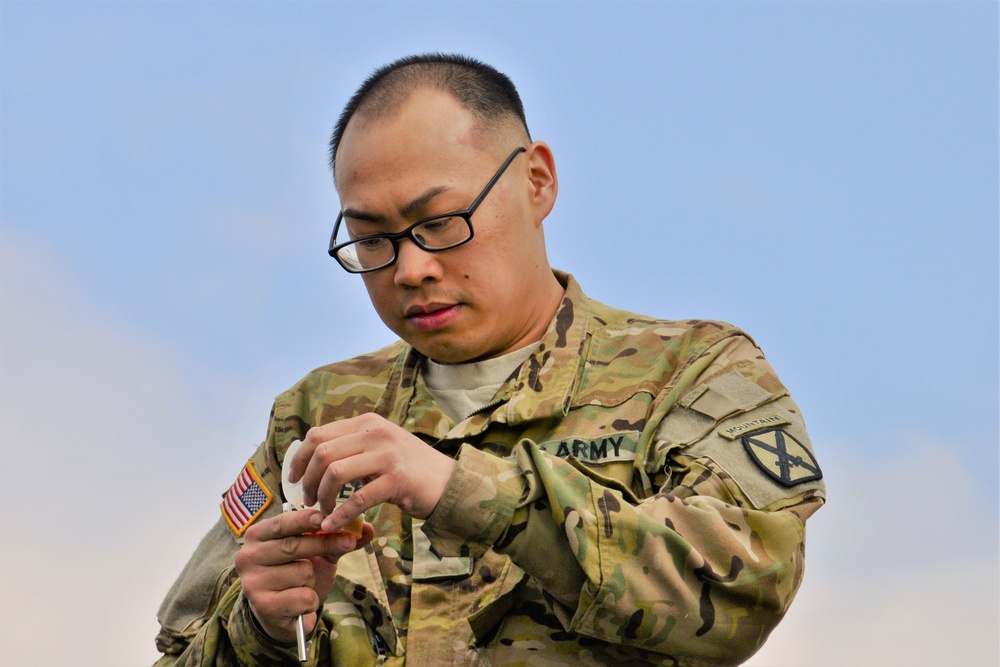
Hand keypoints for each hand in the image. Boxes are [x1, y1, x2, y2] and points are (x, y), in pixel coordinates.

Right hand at [234, 508, 374, 642]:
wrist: (285, 614)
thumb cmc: (297, 575)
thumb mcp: (317, 553)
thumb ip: (338, 538)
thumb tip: (367, 528)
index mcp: (256, 536)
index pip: (282, 523)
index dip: (304, 519)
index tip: (325, 517)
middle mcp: (247, 557)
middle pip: (293, 545)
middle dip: (324, 544)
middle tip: (347, 543)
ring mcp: (253, 582)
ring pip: (302, 571)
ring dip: (313, 580)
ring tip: (303, 585)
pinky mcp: (263, 606)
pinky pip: (303, 596)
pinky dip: (310, 600)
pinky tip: (299, 603)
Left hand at [287, 413, 457, 532]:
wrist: (449, 481)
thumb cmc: (409, 468)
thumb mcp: (380, 446)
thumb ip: (352, 446)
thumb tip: (312, 457)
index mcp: (367, 423)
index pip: (319, 434)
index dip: (299, 458)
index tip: (292, 478)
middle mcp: (376, 433)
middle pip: (323, 453)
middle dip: (307, 480)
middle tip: (307, 500)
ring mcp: (387, 455)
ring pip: (335, 473)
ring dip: (322, 496)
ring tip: (322, 510)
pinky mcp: (397, 480)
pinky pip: (358, 499)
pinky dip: (340, 514)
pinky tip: (332, 525)